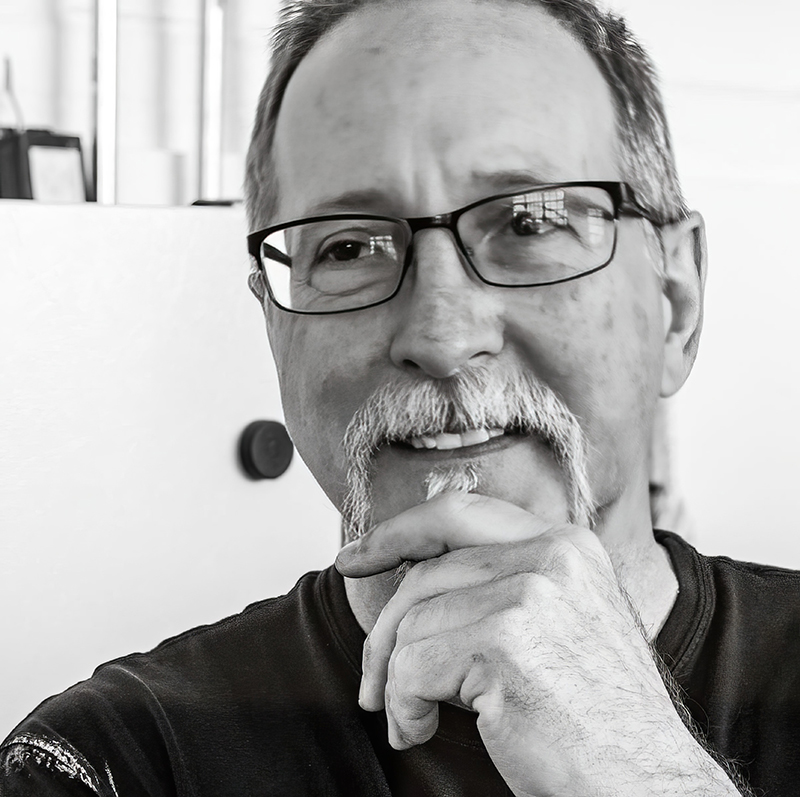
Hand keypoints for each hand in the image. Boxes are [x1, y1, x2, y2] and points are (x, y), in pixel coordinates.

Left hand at [336, 492, 741, 796]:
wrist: (650, 787)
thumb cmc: (600, 720)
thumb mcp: (562, 625)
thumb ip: (504, 587)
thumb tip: (416, 585)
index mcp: (567, 544)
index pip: (460, 512)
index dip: (398, 530)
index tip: (355, 555)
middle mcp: (553, 555)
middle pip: (426, 573)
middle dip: (382, 629)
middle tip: (369, 681)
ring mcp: (532, 594)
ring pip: (413, 624)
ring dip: (396, 681)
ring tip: (414, 718)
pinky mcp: (506, 643)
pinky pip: (411, 666)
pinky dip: (402, 707)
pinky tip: (420, 731)